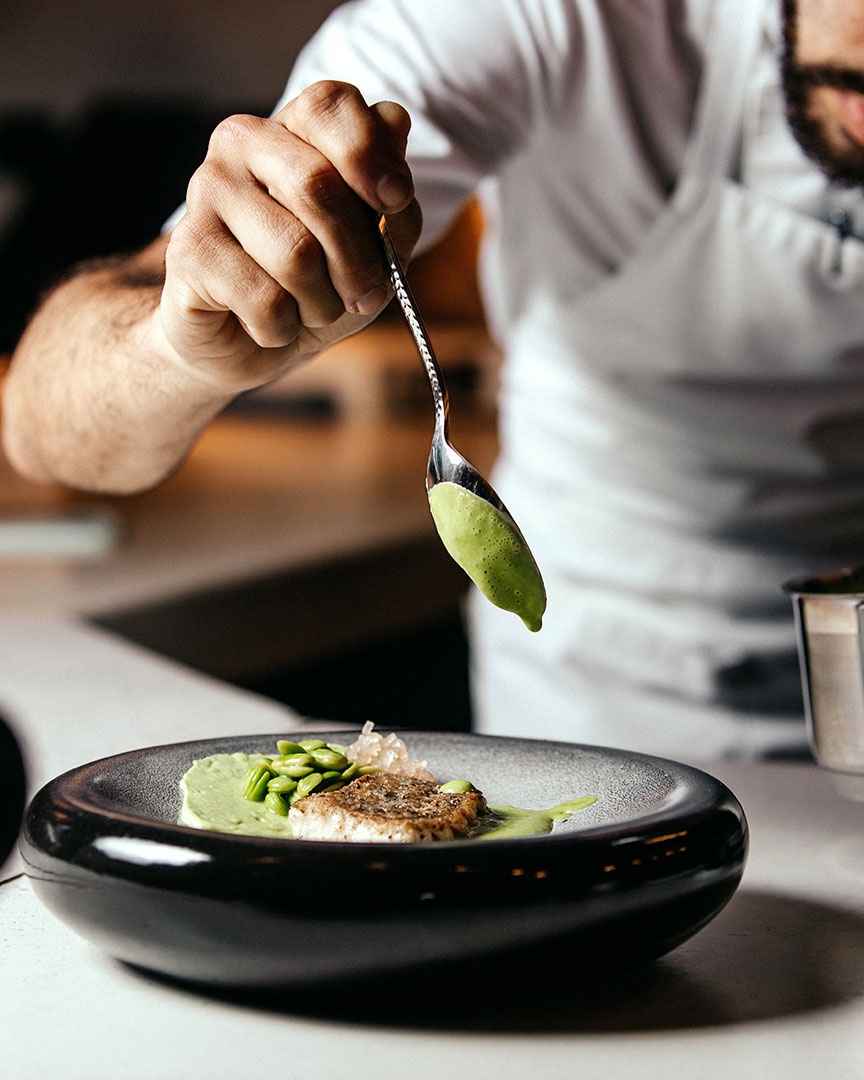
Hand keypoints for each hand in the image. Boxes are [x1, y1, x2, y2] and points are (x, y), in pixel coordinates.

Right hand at [159, 81, 421, 392]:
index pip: (328, 106)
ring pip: (295, 253)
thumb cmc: (317, 286)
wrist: (246, 344)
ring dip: (323, 303)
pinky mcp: (187, 250)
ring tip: (313, 310)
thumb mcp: (377, 249)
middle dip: (358, 258)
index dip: (370, 153)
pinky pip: (266, 299)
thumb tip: (395, 126)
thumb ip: (395, 199)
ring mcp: (206, 191)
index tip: (395, 201)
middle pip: (316, 185)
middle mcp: (241, 144)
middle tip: (366, 294)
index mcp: (292, 129)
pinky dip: (285, 328)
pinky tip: (273, 324)